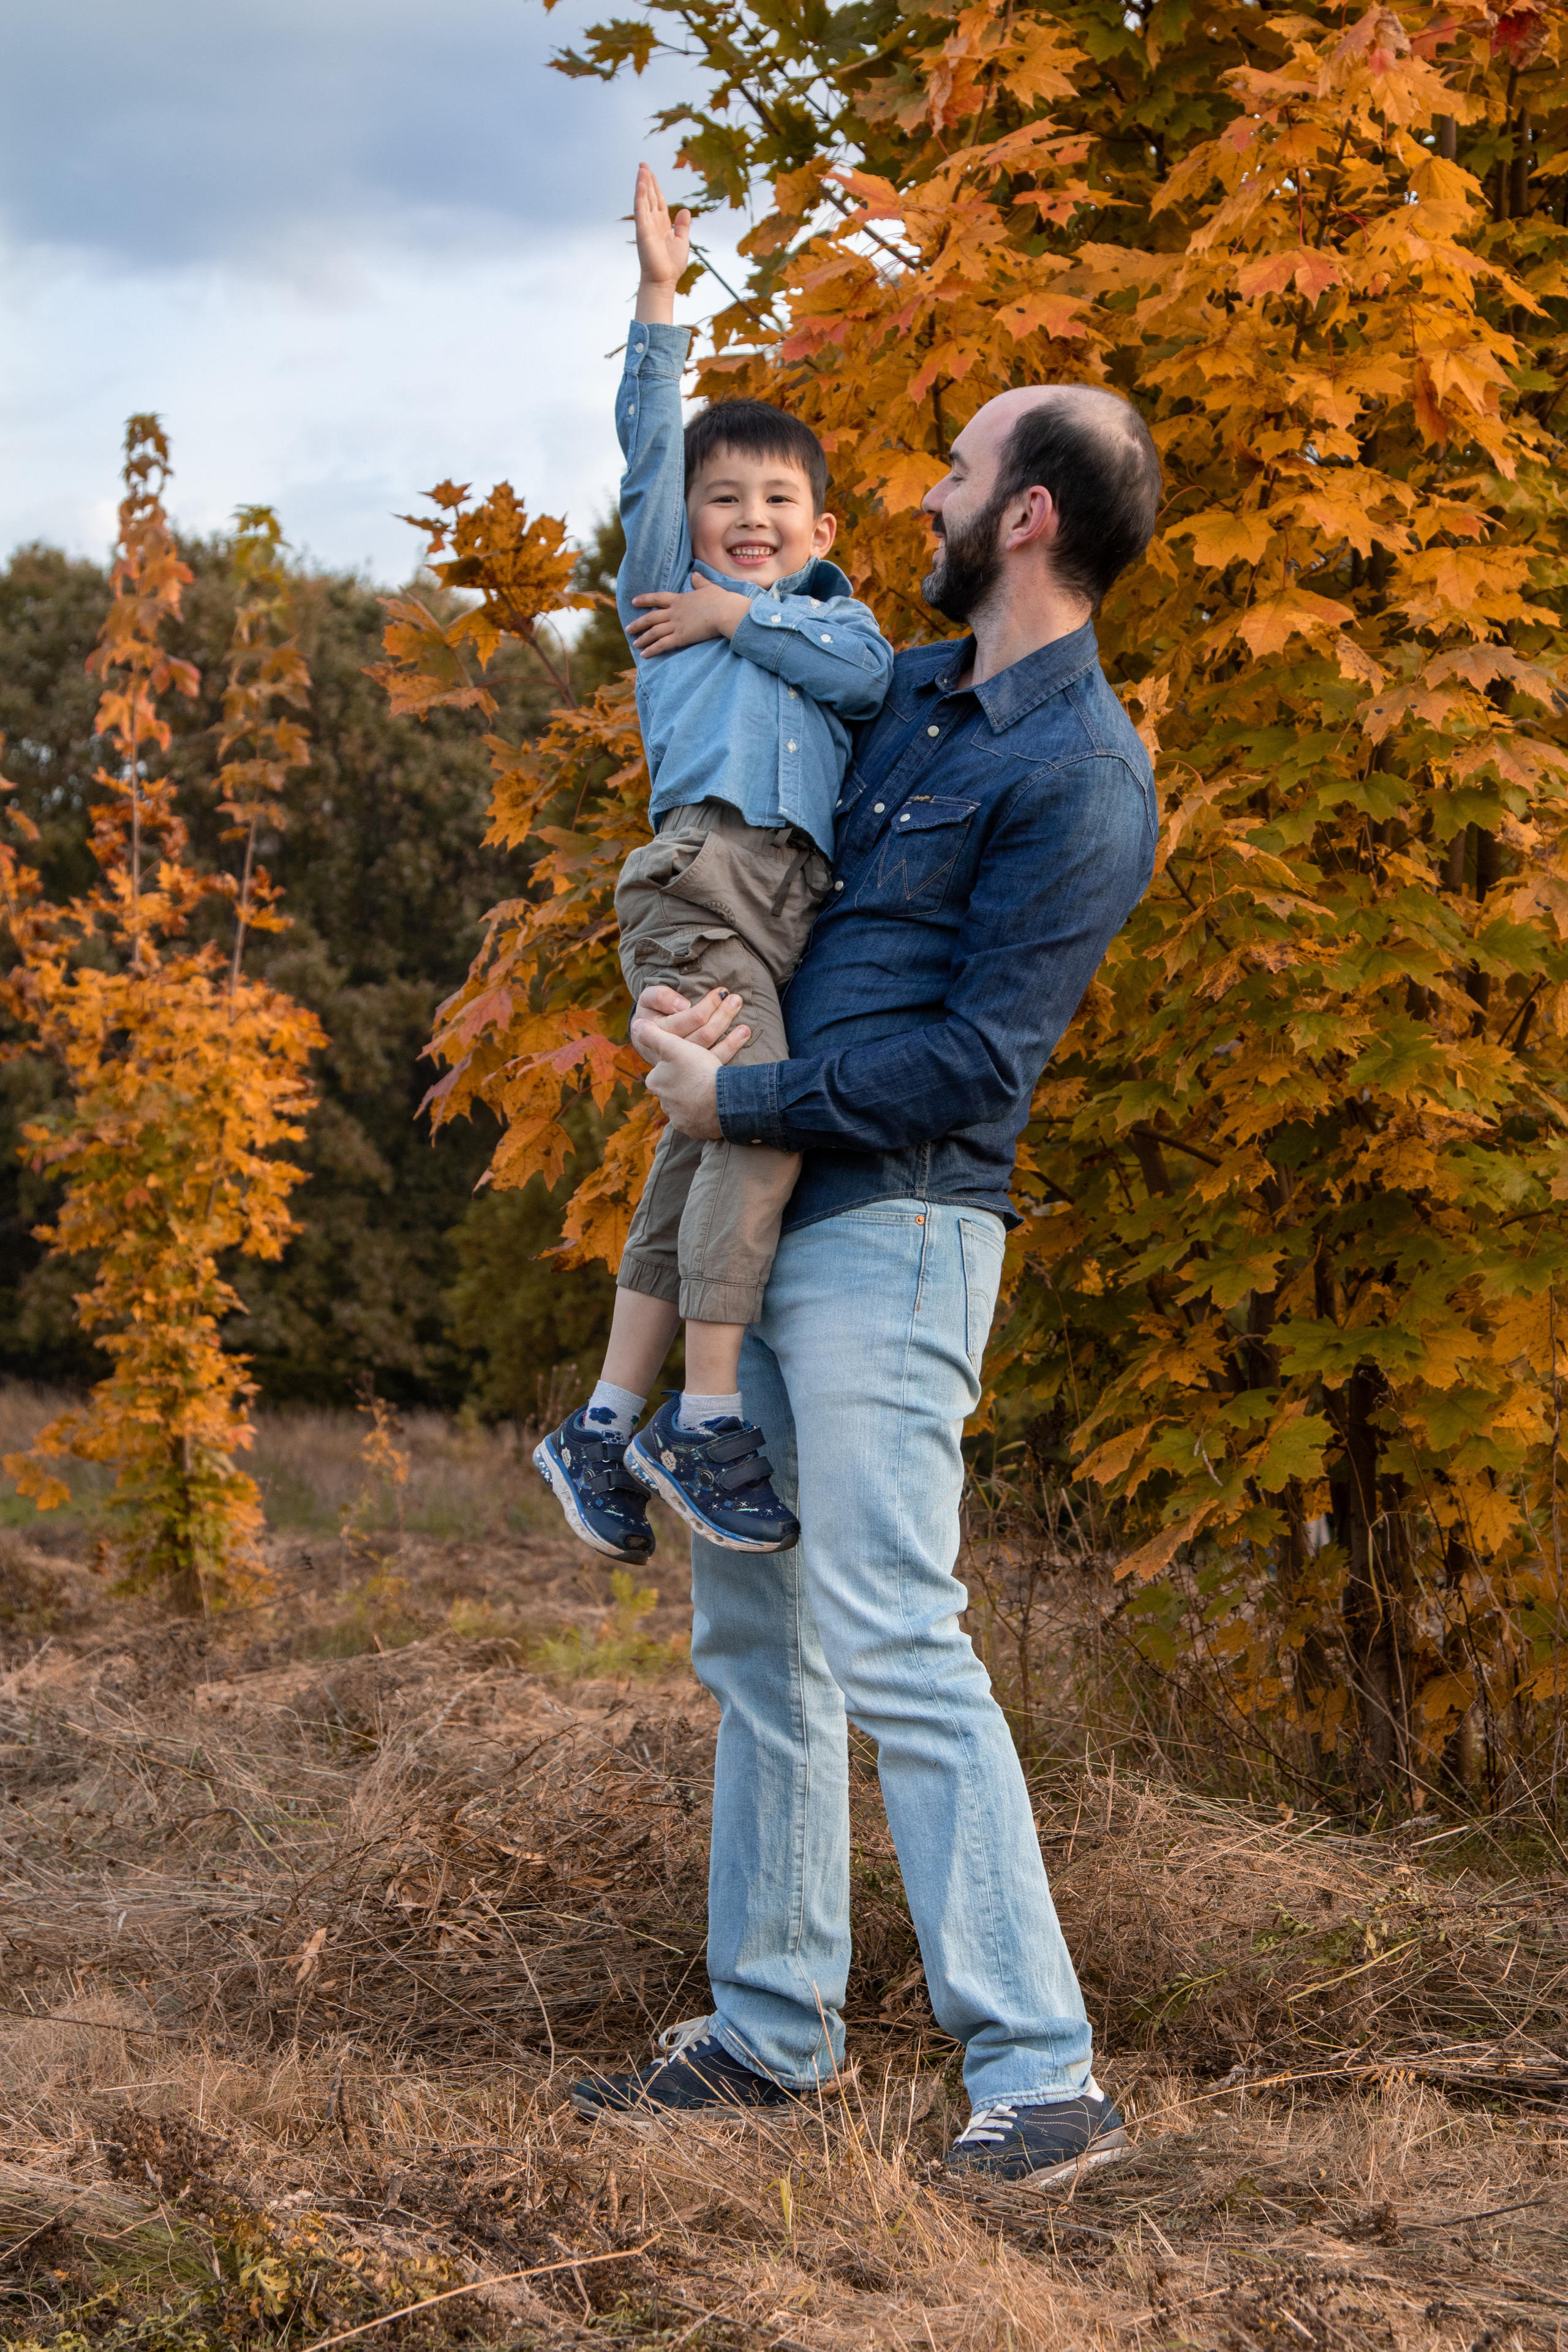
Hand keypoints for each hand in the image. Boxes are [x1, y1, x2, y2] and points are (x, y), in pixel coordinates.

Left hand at [628, 575, 750, 656]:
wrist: (725, 612)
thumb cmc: (721, 600)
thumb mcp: (709, 587)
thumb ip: (700, 582)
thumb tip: (695, 574)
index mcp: (680, 599)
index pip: (658, 598)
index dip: (645, 600)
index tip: (634, 601)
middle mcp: (674, 612)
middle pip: (651, 618)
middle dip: (638, 623)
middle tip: (628, 629)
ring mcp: (676, 625)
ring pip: (654, 632)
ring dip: (643, 639)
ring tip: (634, 644)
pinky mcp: (681, 637)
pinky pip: (662, 644)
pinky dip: (652, 650)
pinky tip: (644, 654)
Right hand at [630, 984, 747, 1065]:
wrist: (647, 1038)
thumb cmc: (652, 1013)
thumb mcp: (647, 999)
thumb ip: (660, 997)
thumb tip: (683, 1005)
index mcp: (657, 1034)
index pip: (686, 1021)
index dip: (706, 1006)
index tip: (720, 992)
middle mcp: (670, 1053)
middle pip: (703, 1035)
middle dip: (722, 1015)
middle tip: (736, 999)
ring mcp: (684, 1066)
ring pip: (711, 1050)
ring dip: (730, 1031)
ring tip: (740, 1011)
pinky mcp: (696, 1071)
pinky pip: (716, 1061)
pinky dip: (732, 1047)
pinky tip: (743, 1033)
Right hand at [633, 162, 689, 324]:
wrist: (664, 281)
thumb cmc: (671, 266)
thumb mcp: (682, 242)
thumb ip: (682, 226)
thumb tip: (685, 211)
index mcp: (662, 225)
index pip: (658, 201)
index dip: (656, 187)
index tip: (652, 174)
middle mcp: (653, 222)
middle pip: (650, 196)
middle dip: (647, 180)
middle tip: (643, 164)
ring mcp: (646, 225)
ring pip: (644, 199)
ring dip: (642, 183)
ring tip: (642, 167)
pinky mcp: (642, 229)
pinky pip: (640, 208)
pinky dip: (640, 194)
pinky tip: (640, 182)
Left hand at [641, 1017, 749, 1141]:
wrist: (723, 1102)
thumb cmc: (698, 1071)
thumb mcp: (674, 1046)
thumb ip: (653, 1035)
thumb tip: (635, 1024)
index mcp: (655, 1083)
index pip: (662, 1071)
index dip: (677, 1063)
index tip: (691, 1062)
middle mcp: (663, 1105)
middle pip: (673, 1089)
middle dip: (685, 1083)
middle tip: (702, 1074)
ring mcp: (680, 1120)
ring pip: (686, 1105)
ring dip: (695, 1098)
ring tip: (711, 1089)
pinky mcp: (695, 1131)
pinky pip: (698, 1119)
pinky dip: (704, 1113)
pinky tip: (715, 1104)